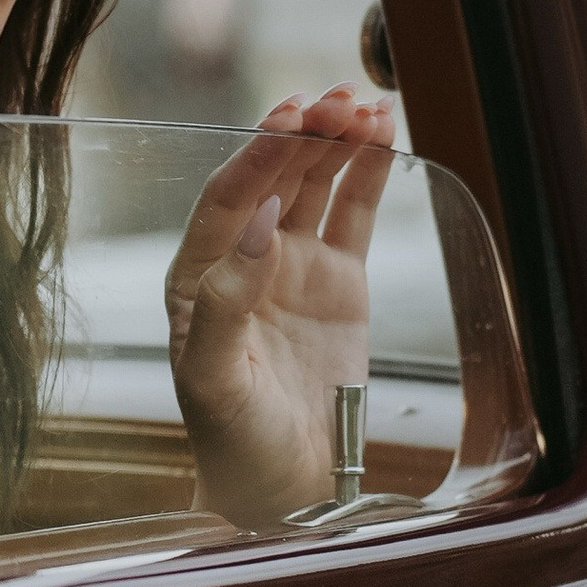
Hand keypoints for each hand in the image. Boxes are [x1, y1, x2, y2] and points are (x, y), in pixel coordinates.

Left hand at [163, 89, 396, 528]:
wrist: (283, 486)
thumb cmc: (233, 438)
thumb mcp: (214, 377)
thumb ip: (226, 300)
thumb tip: (259, 224)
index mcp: (200, 274)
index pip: (229, 198)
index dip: (257, 155)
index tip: (289, 118)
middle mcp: (246, 258)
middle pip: (276, 177)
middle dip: (305, 135)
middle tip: (338, 100)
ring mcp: (295, 265)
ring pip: (317, 184)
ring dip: (339, 142)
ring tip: (367, 107)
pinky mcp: (340, 279)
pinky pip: (354, 212)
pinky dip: (370, 172)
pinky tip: (385, 135)